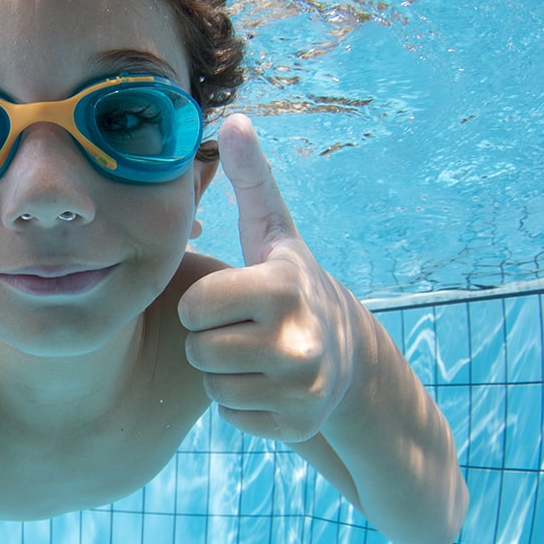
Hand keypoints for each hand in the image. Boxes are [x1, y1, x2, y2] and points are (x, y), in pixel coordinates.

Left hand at [178, 114, 357, 442]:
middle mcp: (299, 339)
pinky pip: (233, 417)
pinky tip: (267, 383)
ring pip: (214, 386)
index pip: (194, 306)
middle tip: (241, 328)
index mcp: (282, 287)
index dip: (200, 302)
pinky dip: (243, 405)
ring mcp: (303, 387)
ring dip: (223, 373)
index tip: (228, 297)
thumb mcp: (274, 232)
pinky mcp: (299, 424)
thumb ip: (251, 179)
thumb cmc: (290, 285)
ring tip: (255, 353)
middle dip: (210, 339)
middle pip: (200, 350)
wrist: (348, 356)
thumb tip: (234, 119)